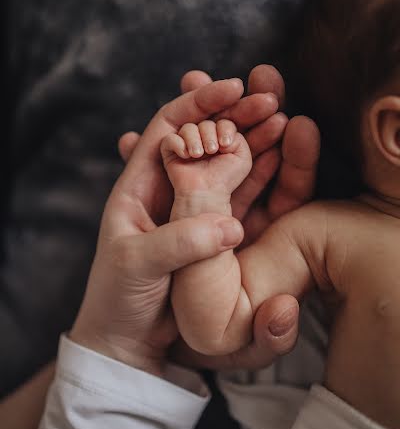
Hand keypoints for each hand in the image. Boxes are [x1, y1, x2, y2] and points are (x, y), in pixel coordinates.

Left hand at [118, 66, 319, 369]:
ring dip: (255, 141)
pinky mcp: (218, 232)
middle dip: (235, 116)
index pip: (169, 127)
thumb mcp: (137, 264)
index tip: (233, 89)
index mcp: (139, 184)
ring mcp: (197, 210)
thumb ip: (178, 242)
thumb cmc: (118, 297)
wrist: (127, 339)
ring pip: (229, 164)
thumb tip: (231, 227)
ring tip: (285, 120)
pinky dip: (263, 177)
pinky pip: (244, 197)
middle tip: (270, 99)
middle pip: (205, 140)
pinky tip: (283, 158)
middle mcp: (171, 189)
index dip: (199, 103)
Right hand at [161, 119, 251, 195]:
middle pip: (205, 123)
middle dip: (209, 135)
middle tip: (211, 151)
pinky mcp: (171, 152)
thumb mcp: (242, 157)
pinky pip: (170, 138)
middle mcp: (203, 139)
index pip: (222, 122)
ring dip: (194, 140)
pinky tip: (185, 156)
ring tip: (198, 155)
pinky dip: (178, 144)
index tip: (225, 145)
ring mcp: (186, 144)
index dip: (224, 129)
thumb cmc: (225, 179)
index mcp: (220, 138)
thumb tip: (223, 129)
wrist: (207, 193)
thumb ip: (238, 138)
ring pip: (188, 128)